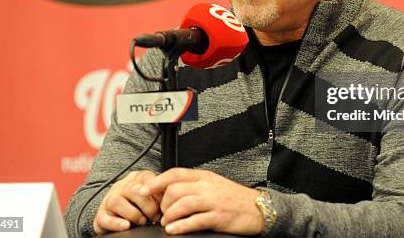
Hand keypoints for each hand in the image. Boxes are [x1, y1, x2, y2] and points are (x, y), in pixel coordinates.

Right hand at [93, 170, 160, 233]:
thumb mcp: (151, 196)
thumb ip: (159, 193)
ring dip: (133, 214)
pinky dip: (116, 223)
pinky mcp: (101, 217)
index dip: (157, 191)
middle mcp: (121, 187)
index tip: (165, 202)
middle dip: (148, 205)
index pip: (146, 177)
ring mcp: (109, 201)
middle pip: (133, 189)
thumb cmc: (139, 205)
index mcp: (135, 179)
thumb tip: (171, 199)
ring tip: (142, 221)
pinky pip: (105, 218)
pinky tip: (126, 226)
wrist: (116, 216)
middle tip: (156, 216)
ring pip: (116, 201)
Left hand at [147, 168, 263, 235]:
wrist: (258, 208)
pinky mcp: (219, 217)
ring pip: (182, 204)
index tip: (145, 190)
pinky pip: (194, 220)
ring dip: (169, 216)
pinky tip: (174, 230)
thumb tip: (169, 190)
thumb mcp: (213, 185)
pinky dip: (180, 226)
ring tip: (167, 224)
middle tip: (162, 214)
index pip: (176, 173)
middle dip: (163, 204)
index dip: (157, 181)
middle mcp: (207, 186)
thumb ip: (194, 185)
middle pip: (175, 190)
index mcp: (204, 177)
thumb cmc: (234, 198)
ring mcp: (213, 201)